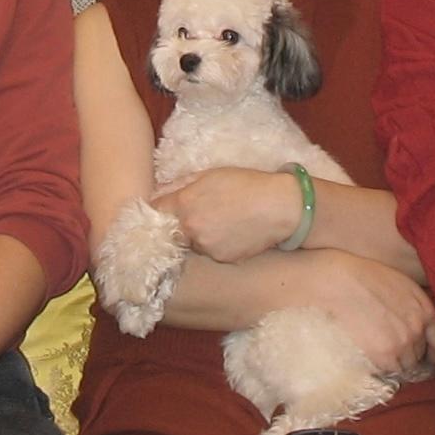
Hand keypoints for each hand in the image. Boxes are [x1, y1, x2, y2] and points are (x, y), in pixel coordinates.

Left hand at [156, 168, 301, 263]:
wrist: (281, 207)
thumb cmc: (246, 184)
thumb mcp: (210, 174)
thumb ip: (179, 184)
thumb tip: (157, 193)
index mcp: (184, 204)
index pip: (153, 211)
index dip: (157, 209)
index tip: (163, 208)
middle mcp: (191, 230)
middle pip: (171, 231)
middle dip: (178, 224)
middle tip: (199, 213)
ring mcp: (206, 247)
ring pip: (191, 244)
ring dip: (197, 236)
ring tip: (220, 221)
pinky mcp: (222, 259)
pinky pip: (210, 252)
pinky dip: (215, 245)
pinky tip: (231, 232)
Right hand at [300, 249, 434, 378]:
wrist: (335, 281)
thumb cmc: (359, 276)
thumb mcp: (398, 284)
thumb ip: (413, 305)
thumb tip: (417, 324)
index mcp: (424, 308)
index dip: (433, 351)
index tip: (427, 356)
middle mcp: (418, 328)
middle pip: (419, 355)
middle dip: (408, 356)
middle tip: (391, 354)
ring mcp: (403, 343)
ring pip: (405, 367)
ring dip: (395, 365)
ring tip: (377, 359)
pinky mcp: (385, 355)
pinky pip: (389, 372)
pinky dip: (382, 371)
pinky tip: (370, 362)